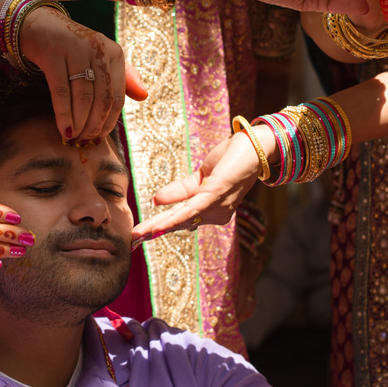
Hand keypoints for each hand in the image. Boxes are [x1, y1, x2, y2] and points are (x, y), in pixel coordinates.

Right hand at [20, 7, 146, 142]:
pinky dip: (63, 115)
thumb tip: (144, 96)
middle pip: (101, 99)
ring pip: (83, 98)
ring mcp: (76, 50)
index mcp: (115, 54)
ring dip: (79, 123)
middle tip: (84, 141)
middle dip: (93, 126)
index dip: (109, 122)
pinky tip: (63, 129)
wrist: (41, 27)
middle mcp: (99, 50)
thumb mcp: (101, 60)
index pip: (117, 97)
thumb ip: (124, 79)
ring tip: (73, 138)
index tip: (99, 139)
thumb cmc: (74, 50)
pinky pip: (61, 92)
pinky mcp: (54, 53)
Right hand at [131, 131, 261, 242]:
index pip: (181, 220)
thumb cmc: (231, 159)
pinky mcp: (216, 195)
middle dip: (154, 231)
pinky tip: (159, 225)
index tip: (139, 236)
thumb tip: (155, 201)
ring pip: (182, 218)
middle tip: (132, 240)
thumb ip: (179, 190)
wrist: (255, 145)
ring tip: (138, 234)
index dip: (160, 227)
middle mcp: (215, 214)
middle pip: (179, 222)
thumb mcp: (200, 176)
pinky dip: (174, 218)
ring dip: (158, 226)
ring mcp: (217, 207)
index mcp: (211, 210)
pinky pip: (191, 209)